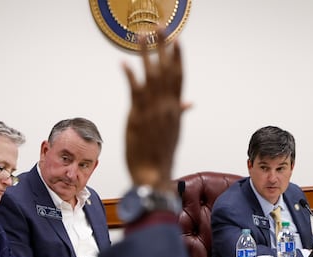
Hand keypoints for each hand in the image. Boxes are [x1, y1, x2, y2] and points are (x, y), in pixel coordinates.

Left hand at [123, 30, 184, 191]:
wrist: (153, 173)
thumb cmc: (162, 154)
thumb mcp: (174, 130)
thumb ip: (179, 112)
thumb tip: (188, 102)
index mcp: (175, 109)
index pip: (179, 77)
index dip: (178, 58)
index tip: (177, 40)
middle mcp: (166, 106)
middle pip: (167, 71)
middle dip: (164, 48)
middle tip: (160, 27)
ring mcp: (152, 111)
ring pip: (151, 77)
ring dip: (146, 55)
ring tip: (141, 36)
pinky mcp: (137, 117)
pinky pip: (134, 93)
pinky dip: (130, 77)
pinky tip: (124, 63)